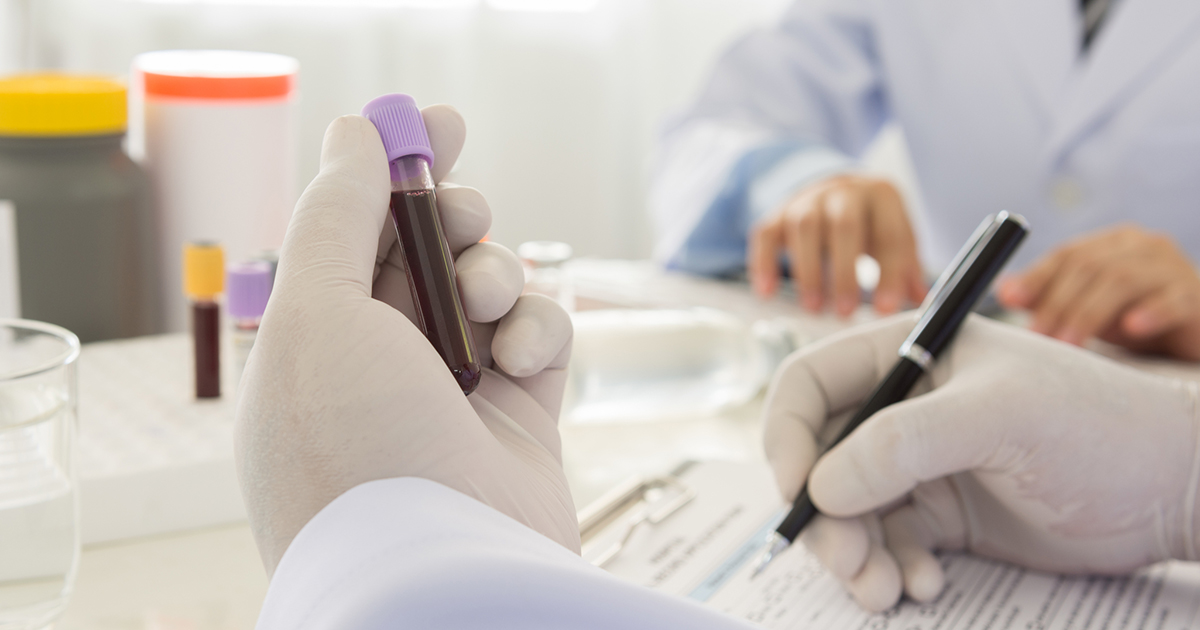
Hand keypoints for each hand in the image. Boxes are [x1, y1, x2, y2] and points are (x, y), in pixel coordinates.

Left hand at [235, 112, 576, 575]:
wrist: (444, 577)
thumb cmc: (356, 454)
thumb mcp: (319, 316)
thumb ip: (337, 216)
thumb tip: (353, 135)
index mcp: (315, 343)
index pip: (352, 235)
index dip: (392, 170)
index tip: (437, 121)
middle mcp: (381, 367)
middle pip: (425, 254)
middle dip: (451, 216)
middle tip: (463, 211)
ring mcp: (454, 394)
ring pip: (489, 287)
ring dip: (494, 271)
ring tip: (486, 298)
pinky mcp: (522, 418)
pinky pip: (542, 336)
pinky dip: (539, 327)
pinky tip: (523, 353)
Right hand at [747, 175, 924, 316]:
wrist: (834, 189)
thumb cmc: (870, 221)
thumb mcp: (895, 234)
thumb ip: (908, 267)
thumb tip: (923, 303)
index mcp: (881, 195)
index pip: (889, 234)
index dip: (890, 273)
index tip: (886, 310)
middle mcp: (843, 192)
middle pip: (844, 226)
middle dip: (845, 271)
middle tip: (845, 312)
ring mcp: (806, 200)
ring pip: (804, 228)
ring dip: (808, 271)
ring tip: (814, 308)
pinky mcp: (777, 214)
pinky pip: (765, 235)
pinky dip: (764, 263)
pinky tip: (767, 292)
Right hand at [763, 314, 1199, 611]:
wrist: (1173, 489)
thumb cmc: (1098, 427)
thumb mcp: (998, 418)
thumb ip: (903, 444)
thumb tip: (821, 487)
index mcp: (908, 355)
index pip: (810, 384)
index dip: (787, 435)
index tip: (796, 491)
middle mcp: (904, 407)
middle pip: (819, 458)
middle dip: (822, 514)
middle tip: (847, 561)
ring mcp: (921, 464)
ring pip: (847, 511)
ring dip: (854, 555)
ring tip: (884, 590)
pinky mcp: (944, 515)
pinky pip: (888, 545)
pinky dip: (892, 570)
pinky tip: (924, 584)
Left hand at [997, 224, 1199, 359]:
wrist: (1194, 332)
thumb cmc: (1138, 315)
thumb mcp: (1089, 305)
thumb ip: (1049, 296)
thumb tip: (1004, 289)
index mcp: (1113, 243)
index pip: (1067, 254)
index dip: (1037, 277)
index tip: (1010, 301)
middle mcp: (1142, 246)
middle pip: (1090, 267)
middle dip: (1057, 303)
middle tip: (1037, 335)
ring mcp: (1173, 267)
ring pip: (1123, 280)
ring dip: (1089, 313)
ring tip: (1068, 343)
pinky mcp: (1196, 295)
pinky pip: (1173, 300)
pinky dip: (1150, 312)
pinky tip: (1131, 328)